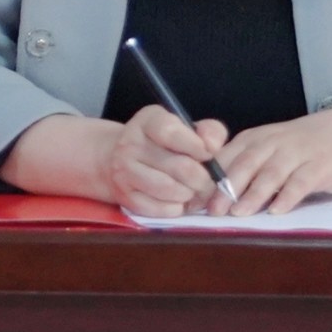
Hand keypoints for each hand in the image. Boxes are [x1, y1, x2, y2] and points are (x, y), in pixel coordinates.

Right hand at [100, 105, 229, 217]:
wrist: (119, 160)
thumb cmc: (164, 144)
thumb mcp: (187, 128)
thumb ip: (209, 132)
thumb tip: (212, 148)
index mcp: (147, 121)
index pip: (171, 133)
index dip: (197, 147)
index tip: (207, 155)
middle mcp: (129, 144)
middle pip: (181, 167)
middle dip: (203, 178)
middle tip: (207, 181)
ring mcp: (123, 172)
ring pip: (172, 190)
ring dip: (191, 194)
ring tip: (192, 190)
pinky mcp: (126, 198)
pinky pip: (162, 209)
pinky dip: (177, 208)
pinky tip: (177, 200)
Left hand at [217, 104, 331, 216]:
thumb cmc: (293, 149)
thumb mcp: (263, 150)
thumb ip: (239, 168)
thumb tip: (207, 198)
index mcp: (251, 140)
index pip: (224, 158)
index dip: (208, 180)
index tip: (194, 201)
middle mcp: (271, 143)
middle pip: (245, 164)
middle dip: (227, 188)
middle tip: (213, 210)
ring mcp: (296, 153)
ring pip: (271, 173)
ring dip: (254, 194)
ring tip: (240, 213)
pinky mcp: (319, 166)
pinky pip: (301, 181)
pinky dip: (288, 196)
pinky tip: (277, 211)